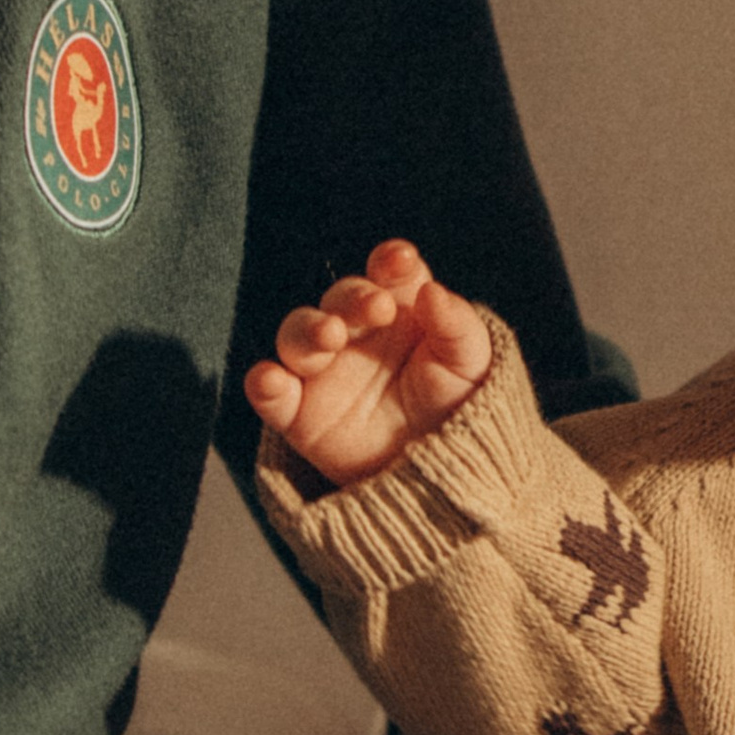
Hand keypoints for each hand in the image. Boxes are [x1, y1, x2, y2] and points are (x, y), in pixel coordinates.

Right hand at [243, 237, 490, 488]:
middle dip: (354, 297)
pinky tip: (273, 381)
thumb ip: (456, 325)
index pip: (388, 273)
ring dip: (308, 330)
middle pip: (340, 298)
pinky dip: (264, 384)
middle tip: (377, 308)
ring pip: (297, 334)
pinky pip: (270, 393)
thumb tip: (431, 290)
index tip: (400, 261)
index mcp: (399, 309)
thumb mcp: (470, 366)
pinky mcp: (298, 412)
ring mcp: (323, 370)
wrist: (438, 473)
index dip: (390, 262)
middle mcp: (354, 332)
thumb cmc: (455, 407)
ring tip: (331, 337)